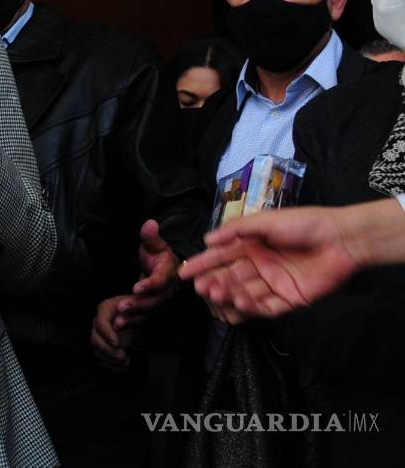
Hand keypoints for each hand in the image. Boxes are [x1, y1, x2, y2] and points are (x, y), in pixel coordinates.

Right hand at [91, 296, 135, 371]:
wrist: (142, 316)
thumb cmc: (142, 309)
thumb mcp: (141, 307)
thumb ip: (130, 312)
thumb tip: (118, 322)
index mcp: (106, 308)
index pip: (101, 323)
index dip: (108, 334)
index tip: (118, 344)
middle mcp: (99, 321)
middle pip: (95, 338)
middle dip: (109, 350)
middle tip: (123, 356)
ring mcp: (100, 334)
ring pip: (97, 350)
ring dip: (111, 360)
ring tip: (127, 362)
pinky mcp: (104, 345)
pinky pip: (102, 357)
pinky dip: (112, 365)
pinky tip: (124, 367)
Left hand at [116, 220, 178, 326]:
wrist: (164, 268)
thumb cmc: (158, 255)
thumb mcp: (154, 244)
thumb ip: (150, 236)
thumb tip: (150, 223)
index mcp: (168, 273)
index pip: (160, 280)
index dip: (150, 285)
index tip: (136, 287)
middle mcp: (167, 290)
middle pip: (154, 300)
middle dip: (138, 305)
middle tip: (122, 307)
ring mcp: (161, 301)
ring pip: (148, 312)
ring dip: (133, 317)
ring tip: (118, 321)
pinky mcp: (153, 309)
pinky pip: (143, 318)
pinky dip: (132, 322)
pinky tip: (118, 325)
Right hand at [179, 206, 362, 321]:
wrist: (342, 238)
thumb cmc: (304, 223)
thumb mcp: (265, 220)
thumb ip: (235, 230)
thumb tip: (207, 240)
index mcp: (253, 246)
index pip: (222, 257)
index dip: (203, 264)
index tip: (185, 272)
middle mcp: (261, 265)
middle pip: (231, 277)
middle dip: (214, 282)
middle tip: (200, 287)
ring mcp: (275, 283)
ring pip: (246, 293)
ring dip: (229, 294)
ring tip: (216, 293)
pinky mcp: (290, 298)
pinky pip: (267, 306)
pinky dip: (252, 306)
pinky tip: (240, 302)